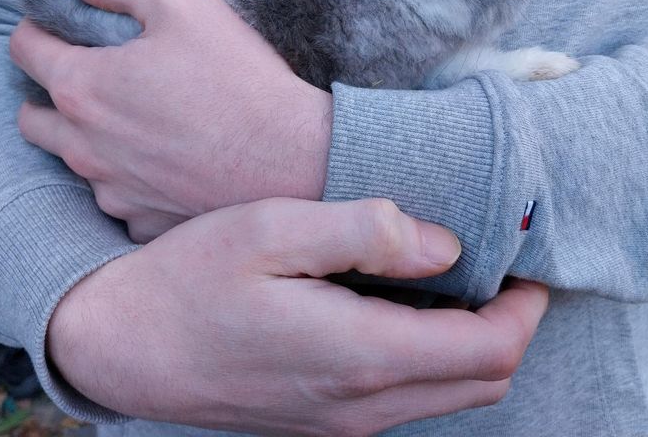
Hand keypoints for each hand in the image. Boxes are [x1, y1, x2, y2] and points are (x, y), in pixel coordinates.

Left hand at [11, 0, 332, 242]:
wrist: (293, 161)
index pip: (24, 50)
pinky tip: (165, 161)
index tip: (56, 26)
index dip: (36, 29)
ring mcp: (111, 191)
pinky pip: (118, 197)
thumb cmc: (239, 78)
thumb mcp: (185, 1)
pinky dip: (129, 178)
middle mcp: (83, 146)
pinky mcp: (142, 223)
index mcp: (83, 87)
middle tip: (89, 77)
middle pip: (32, 117)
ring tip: (134, 120)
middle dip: (47, 92)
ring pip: (74, 161)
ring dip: (88, 138)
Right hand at [48, 197, 547, 435]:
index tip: (524, 257)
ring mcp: (342, 421)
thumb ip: (365, 233)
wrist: (120, 347)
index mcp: (360, 354)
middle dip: (510, 325)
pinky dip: (430, 357)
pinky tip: (400, 307)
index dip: (526, 305)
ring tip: (453, 279)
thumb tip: (445, 245)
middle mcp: (362, 404)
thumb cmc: (188, 279)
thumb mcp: (270, 230)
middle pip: (484, 380)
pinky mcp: (322, 420)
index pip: (491, 350)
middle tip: (498, 263)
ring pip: (449, 393)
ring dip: (472, 342)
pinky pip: (407, 399)